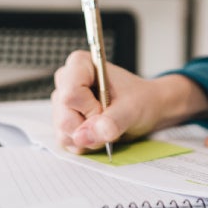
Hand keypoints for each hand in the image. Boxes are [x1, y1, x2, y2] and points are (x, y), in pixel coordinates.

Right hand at [50, 50, 207, 153]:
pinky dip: (85, 143)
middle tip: (109, 120)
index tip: (107, 108)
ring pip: (64, 132)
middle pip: (65, 117)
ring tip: (105, 126)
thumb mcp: (131, 110)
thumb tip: (83, 137)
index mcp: (80, 64)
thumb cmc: (140, 100)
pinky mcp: (62, 120)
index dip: (90, 109)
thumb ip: (110, 122)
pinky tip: (98, 132)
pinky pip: (65, 140)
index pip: (70, 94)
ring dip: (88, 138)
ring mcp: (61, 102)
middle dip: (90, 128)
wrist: (146, 107)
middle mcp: (65, 81)